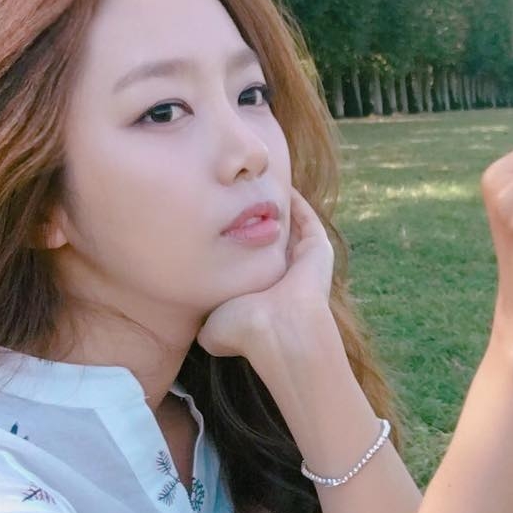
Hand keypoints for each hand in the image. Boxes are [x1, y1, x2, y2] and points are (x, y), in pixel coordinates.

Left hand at [196, 186, 335, 358]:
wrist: (278, 330)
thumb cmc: (242, 329)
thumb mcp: (212, 325)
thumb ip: (204, 318)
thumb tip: (193, 319)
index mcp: (263, 295)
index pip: (252, 265)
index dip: (237, 246)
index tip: (216, 225)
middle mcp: (285, 278)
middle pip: (272, 243)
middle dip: (258, 223)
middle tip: (237, 198)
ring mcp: (304, 263)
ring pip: (291, 229)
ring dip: (278, 209)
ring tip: (259, 184)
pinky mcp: (318, 250)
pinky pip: (307, 218)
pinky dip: (296, 201)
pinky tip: (280, 182)